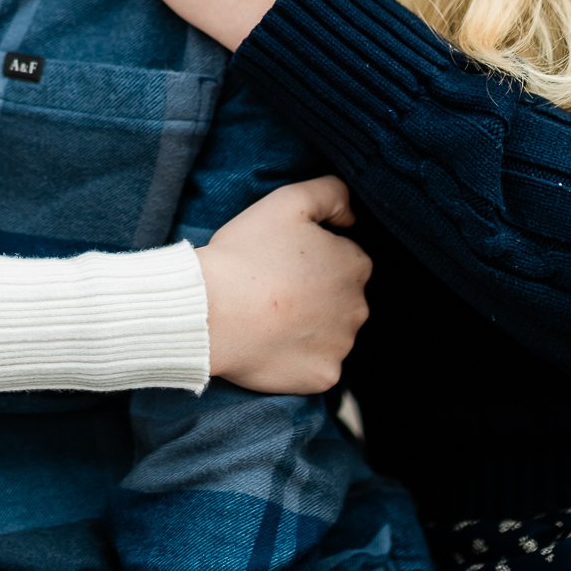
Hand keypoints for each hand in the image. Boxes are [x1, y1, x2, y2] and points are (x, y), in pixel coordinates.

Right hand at [197, 177, 370, 393]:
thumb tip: (352, 217)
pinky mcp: (325, 377)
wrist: (211, 313)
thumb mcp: (289, 201)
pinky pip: (318, 367)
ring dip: (309, 327)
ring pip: (330, 333)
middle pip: (340, 297)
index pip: (342, 258)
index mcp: (355, 264)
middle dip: (315, 294)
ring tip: (269, 317)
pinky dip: (299, 359)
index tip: (280, 261)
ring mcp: (342, 345)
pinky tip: (272, 345)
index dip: (311, 257)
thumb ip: (331, 192)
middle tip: (273, 288)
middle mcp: (358, 307)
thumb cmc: (246, 254)